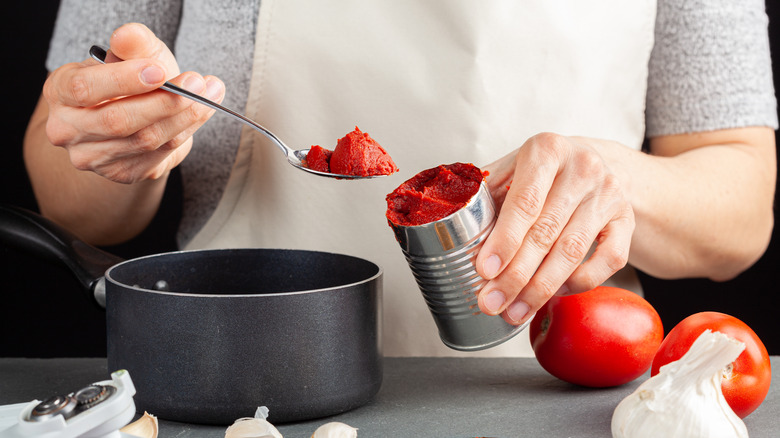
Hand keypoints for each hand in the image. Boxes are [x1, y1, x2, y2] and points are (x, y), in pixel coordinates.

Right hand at [42, 23, 224, 183]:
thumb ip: (131, 44)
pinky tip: (202, 111)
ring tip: (210, 93)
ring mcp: (93, 156)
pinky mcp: (122, 172)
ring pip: (145, 140)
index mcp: (59, 92)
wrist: (129, 114)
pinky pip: (161, 153)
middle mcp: (68, 129)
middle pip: (118, 121)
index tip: (160, 70)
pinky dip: (187, 130)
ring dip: (185, 116)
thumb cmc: (126, 80)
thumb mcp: (128, 55)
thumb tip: (128, 35)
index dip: (124, 80)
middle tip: (197, 84)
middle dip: (164, 101)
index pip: (84, 88)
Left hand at [475, 133, 635, 324]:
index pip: (524, 202)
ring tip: (515, 311)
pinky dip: (579, 283)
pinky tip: (554, 294)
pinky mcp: (627, 220)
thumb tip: (448, 225)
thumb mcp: (512, 167)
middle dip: (515, 275)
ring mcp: (609, 195)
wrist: (593, 160)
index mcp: (547, 150)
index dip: (504, 240)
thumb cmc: (542, 170)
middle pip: (546, 232)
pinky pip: (609, 261)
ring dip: (541, 288)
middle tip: (492, 302)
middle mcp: (583, 168)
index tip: (484, 270)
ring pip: (573, 251)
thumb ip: (484, 193)